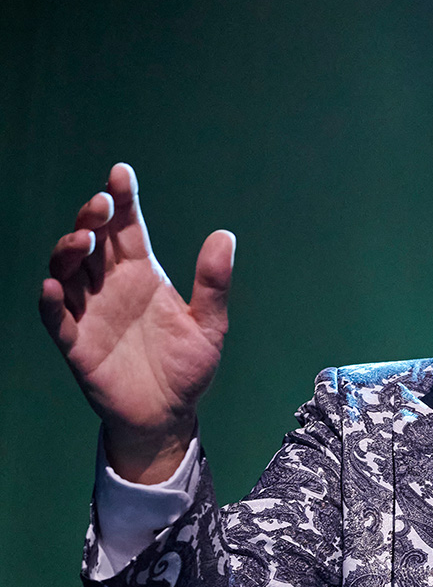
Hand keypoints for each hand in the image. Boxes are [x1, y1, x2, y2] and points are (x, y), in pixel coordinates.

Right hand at [39, 163, 234, 483]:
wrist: (170, 414)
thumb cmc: (188, 366)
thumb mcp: (210, 324)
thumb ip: (213, 283)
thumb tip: (225, 236)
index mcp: (142, 275)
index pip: (128, 229)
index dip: (123, 200)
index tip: (121, 173)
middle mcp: (110, 287)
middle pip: (93, 242)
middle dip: (93, 218)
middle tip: (102, 204)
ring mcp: (90, 313)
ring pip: (68, 272)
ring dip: (69, 252)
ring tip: (83, 239)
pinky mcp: (76, 344)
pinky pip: (57, 319)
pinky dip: (53, 302)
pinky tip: (56, 287)